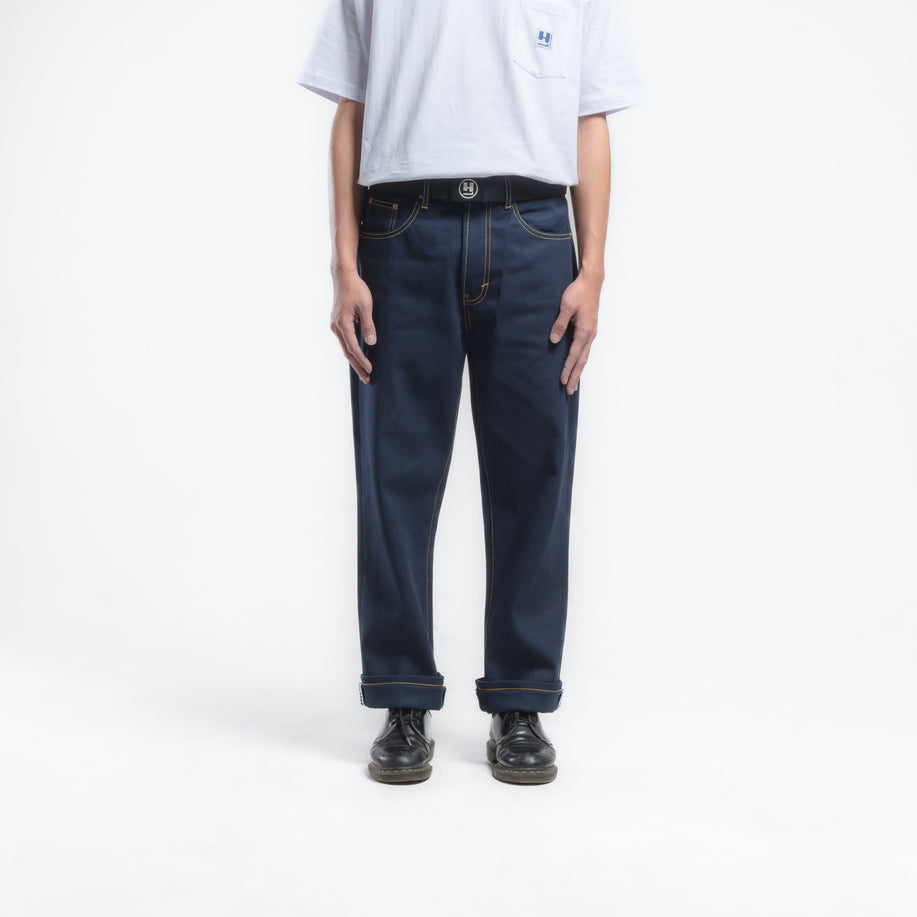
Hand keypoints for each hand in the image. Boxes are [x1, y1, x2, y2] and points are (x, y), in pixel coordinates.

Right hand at [330, 266, 375, 382]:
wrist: (343, 277)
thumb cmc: (356, 289)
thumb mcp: (366, 306)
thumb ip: (368, 325)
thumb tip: (371, 342)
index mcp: (343, 324)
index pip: (353, 347)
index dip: (362, 360)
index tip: (370, 369)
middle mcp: (336, 327)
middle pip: (347, 352)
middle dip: (357, 366)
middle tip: (367, 378)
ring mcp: (335, 325)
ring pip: (345, 347)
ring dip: (354, 360)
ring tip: (363, 371)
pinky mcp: (337, 323)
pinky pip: (344, 341)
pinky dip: (351, 350)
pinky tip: (357, 356)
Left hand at [548, 270, 601, 394]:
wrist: (591, 281)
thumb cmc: (578, 292)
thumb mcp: (566, 307)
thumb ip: (560, 324)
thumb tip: (554, 340)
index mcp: (585, 330)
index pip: (574, 354)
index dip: (568, 368)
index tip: (563, 380)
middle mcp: (590, 334)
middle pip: (582, 360)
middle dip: (575, 376)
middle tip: (570, 391)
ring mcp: (591, 332)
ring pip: (584, 356)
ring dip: (578, 370)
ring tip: (573, 383)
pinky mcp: (590, 329)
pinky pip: (585, 349)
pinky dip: (581, 360)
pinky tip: (577, 364)